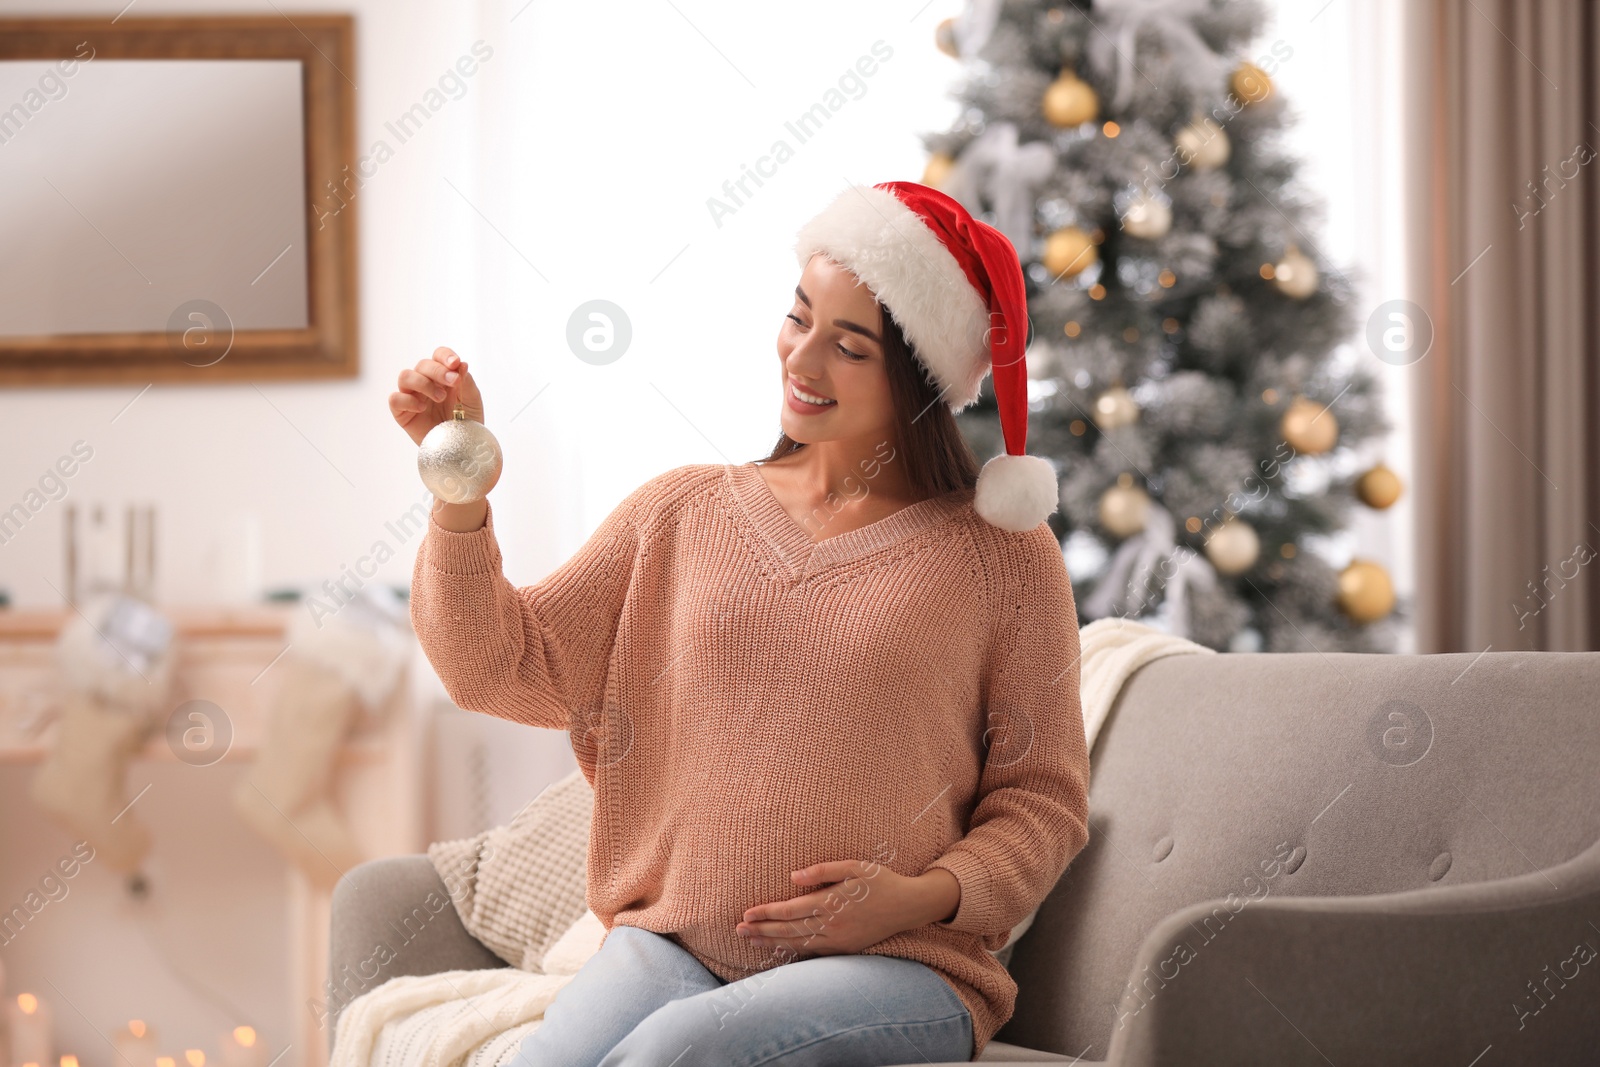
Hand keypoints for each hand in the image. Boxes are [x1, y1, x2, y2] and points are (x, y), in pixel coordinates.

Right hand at [390, 346, 484, 445]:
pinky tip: (422, 408)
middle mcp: (425, 383)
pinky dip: (407, 400)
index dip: (445, 356)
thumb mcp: (472, 401)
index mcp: (442, 376)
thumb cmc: (467, 423)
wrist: (461, 450)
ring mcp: (412, 396)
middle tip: (453, 382)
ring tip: (440, 397)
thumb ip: (466, 382)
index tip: (455, 363)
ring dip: (423, 383)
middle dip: (438, 371)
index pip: (438, 356)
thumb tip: (461, 364)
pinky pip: (395, 399)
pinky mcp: (402, 413)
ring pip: (405, 376)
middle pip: (422, 364)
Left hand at [736, 860, 959, 959]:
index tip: (747, 914)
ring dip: (772, 943)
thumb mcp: (854, 866)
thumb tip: (793, 876)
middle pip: (788, 931)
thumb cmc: (881, 881)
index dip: (766, 913)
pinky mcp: (845, 949)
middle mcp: (831, 925)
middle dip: (761, 930)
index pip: (790, 911)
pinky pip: (813, 952)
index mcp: (830, 903)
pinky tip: (779, 950)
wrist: (909, 906)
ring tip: (750, 941)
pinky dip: (793, 952)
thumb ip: (822, 870)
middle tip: (738, 930)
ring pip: (797, 944)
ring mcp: (838, 941)